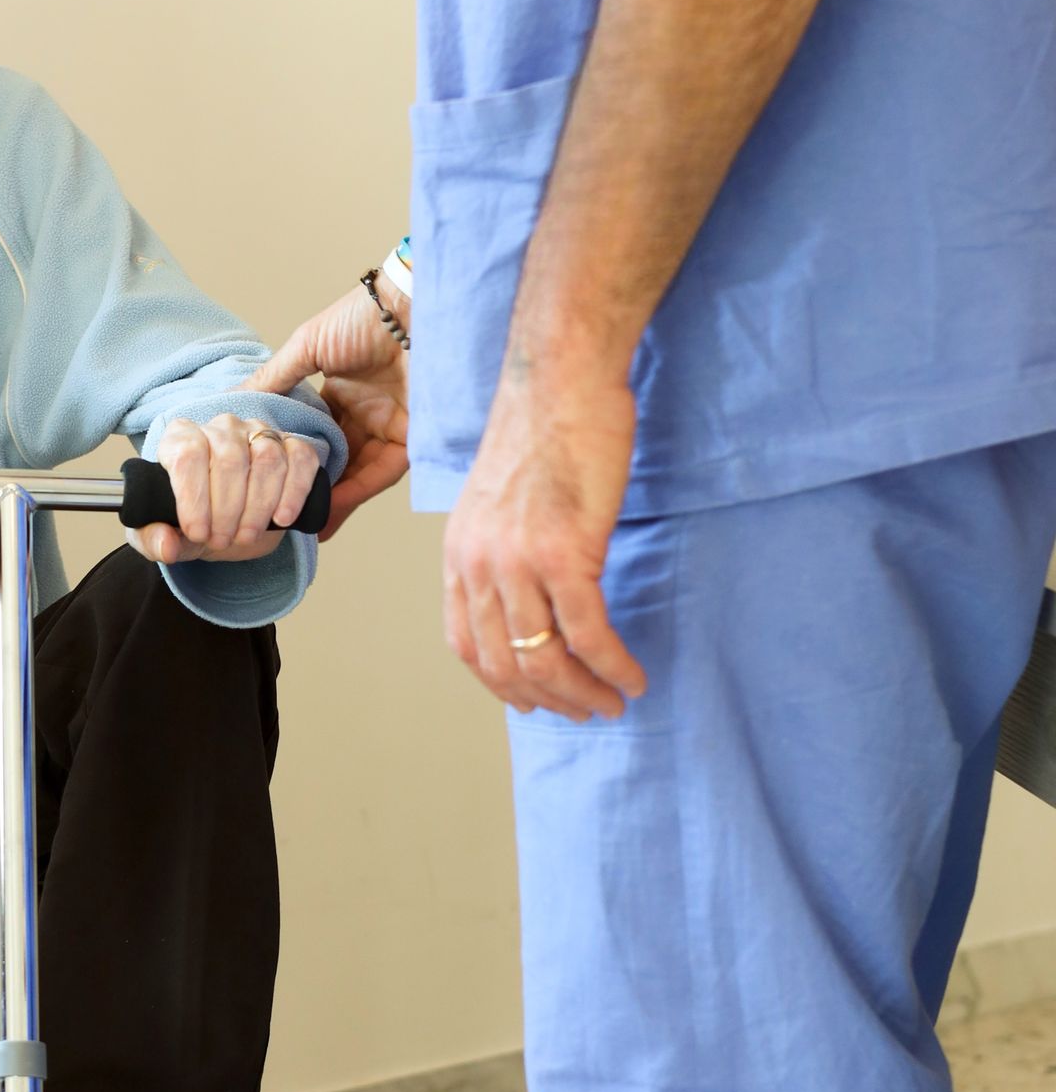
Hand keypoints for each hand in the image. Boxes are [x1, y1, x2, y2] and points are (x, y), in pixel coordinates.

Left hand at [128, 414, 325, 567]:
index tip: (197, 533)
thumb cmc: (192, 521)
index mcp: (181, 438)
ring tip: (245, 535)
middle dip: (227, 510)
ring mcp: (259, 432)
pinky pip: (300, 458)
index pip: (188, 454)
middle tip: (221, 540)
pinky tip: (282, 519)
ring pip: (267, 458)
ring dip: (258, 506)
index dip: (193, 498)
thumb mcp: (163, 534)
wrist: (226, 524)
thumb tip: (166, 546)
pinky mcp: (291, 445)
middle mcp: (221, 428)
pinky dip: (294, 491)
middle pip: (229, 459)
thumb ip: (153, 540)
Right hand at [248, 283, 409, 537]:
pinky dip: (354, 494)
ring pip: (354, 474)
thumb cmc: (363, 317)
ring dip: (329, 501)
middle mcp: (365, 414)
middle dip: (309, 489)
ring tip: (299, 526)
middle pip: (334, 461)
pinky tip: (328, 513)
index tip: (264, 482)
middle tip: (279, 516)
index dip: (291, 459)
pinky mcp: (410, 437)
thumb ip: (276, 379)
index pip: (313, 435)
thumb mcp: (307, 347)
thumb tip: (234, 400)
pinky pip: (378, 473)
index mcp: (340, 393)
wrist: (411, 306)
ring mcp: (387, 427)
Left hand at [443, 362, 644, 720]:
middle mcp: (477, 564)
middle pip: (505, 662)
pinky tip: (631, 675)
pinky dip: (611, 664)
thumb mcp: (503, 498)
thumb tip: (534, 592)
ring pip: (545, 657)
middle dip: (549, 699)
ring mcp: (516, 562)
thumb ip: (507, 547)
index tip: (534, 701)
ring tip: (615, 702)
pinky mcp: (563, 553)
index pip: (467, 643)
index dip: (502, 682)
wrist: (561, 379)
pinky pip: (587, 632)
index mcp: (459, 553)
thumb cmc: (545, 428)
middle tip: (586, 712)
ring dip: (584, 692)